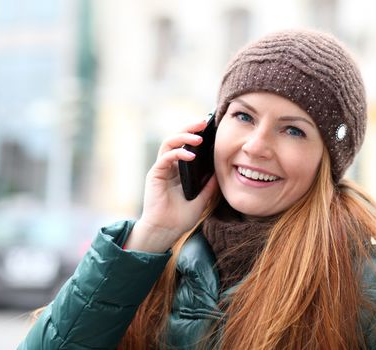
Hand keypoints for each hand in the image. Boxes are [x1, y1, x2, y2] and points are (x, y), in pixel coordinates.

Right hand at [125, 119, 217, 252]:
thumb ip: (209, 185)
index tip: (211, 128)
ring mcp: (161, 169)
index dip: (196, 135)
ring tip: (198, 137)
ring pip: (169, 143)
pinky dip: (178, 153)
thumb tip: (220, 172)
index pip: (186, 146)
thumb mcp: (201, 199)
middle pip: (176, 139)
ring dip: (183, 137)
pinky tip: (190, 155)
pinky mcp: (155, 175)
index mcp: (179, 170)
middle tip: (204, 122)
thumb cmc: (180, 218)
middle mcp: (169, 166)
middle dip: (189, 128)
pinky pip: (165, 158)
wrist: (165, 231)